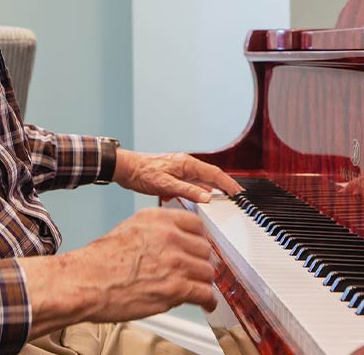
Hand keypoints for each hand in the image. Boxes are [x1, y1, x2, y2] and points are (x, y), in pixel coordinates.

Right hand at [22, 208, 217, 333]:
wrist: (85, 282)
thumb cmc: (99, 261)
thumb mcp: (129, 229)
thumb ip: (155, 232)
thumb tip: (172, 242)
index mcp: (158, 219)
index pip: (196, 224)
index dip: (199, 239)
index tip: (199, 248)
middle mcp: (170, 236)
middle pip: (204, 249)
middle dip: (201, 262)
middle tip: (197, 271)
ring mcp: (175, 262)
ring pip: (207, 271)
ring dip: (203, 282)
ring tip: (199, 289)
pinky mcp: (175, 287)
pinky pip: (204, 293)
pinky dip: (208, 300)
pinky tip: (206, 303)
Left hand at [114, 150, 242, 202]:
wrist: (126, 169)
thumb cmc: (142, 173)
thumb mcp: (166, 185)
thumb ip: (188, 191)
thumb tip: (207, 198)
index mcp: (187, 164)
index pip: (214, 173)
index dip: (228, 183)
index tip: (238, 192)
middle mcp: (186, 165)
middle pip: (211, 176)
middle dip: (224, 185)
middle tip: (236, 195)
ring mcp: (180, 170)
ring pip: (201, 180)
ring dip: (211, 189)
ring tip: (222, 199)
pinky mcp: (174, 176)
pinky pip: (191, 183)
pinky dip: (198, 191)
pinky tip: (200, 198)